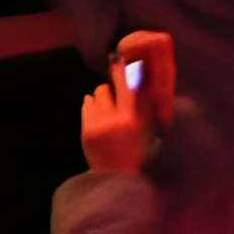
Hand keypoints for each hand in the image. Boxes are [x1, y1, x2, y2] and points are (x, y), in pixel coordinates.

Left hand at [83, 33, 175, 175]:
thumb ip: (144, 107)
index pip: (132, 86)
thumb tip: (141, 78)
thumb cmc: (137, 154)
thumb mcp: (147, 131)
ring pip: (98, 92)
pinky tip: (101, 115)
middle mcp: (119, 120)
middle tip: (117, 61)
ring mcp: (100, 123)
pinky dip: (93, 105)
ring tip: (111, 109)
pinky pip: (88, 102)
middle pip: (112, 85)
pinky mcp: (86, 127)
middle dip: (115, 74)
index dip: (127, 68)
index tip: (125, 54)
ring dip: (104, 96)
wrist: (118, 180)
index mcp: (137, 121)